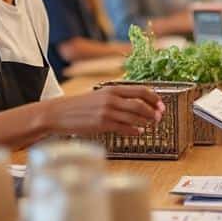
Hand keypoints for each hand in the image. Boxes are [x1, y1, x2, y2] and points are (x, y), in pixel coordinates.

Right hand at [48, 86, 164, 136]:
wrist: (60, 113)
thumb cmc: (81, 106)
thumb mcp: (100, 95)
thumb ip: (117, 98)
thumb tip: (137, 103)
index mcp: (112, 88)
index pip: (140, 90)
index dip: (154, 97)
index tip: (161, 104)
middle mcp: (111, 98)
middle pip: (140, 104)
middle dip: (152, 111)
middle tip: (159, 117)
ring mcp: (107, 111)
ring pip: (134, 116)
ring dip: (145, 121)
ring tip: (150, 125)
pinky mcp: (102, 124)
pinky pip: (124, 127)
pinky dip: (134, 130)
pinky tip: (138, 132)